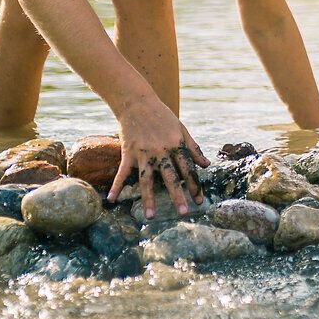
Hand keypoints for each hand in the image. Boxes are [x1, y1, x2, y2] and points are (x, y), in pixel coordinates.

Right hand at [111, 97, 209, 218]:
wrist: (137, 102)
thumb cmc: (162, 116)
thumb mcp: (182, 129)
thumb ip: (193, 148)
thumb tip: (206, 165)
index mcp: (176, 146)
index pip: (188, 169)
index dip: (195, 185)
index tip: (200, 201)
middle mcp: (161, 151)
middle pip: (170, 177)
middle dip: (177, 195)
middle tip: (183, 213)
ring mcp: (143, 153)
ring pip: (147, 180)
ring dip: (148, 198)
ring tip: (150, 216)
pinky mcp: (128, 153)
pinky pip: (122, 172)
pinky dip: (116, 186)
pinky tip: (112, 200)